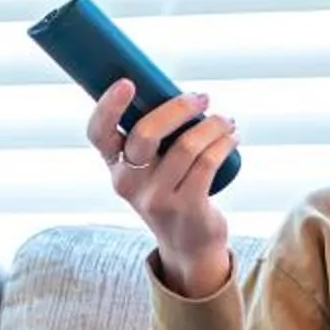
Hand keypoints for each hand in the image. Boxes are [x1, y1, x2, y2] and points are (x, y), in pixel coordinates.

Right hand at [85, 79, 237, 292]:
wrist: (188, 245)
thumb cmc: (171, 192)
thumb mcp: (149, 170)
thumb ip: (153, 137)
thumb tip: (179, 92)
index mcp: (115, 167)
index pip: (98, 134)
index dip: (108, 107)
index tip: (127, 83)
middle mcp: (129, 183)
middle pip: (145, 134)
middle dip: (178, 108)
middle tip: (201, 98)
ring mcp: (157, 198)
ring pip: (186, 146)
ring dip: (212, 125)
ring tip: (225, 121)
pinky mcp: (186, 207)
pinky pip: (207, 163)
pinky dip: (223, 143)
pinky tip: (231, 138)